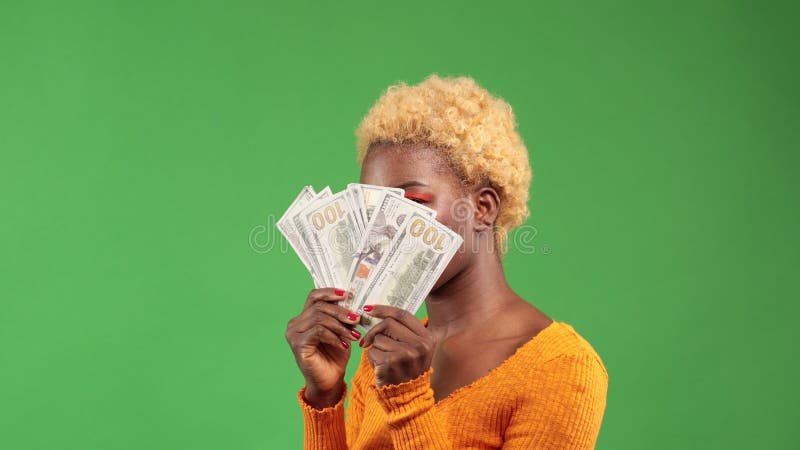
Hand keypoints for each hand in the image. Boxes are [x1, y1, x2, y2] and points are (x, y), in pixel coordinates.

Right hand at [285, 288, 361, 407]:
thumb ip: (341, 317)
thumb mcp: (341, 332)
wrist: (329, 382)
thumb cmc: (335, 357)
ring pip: (320, 318)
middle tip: (357, 320)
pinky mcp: (297, 344)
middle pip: (319, 306)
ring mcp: (294, 334)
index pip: (314, 296)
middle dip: (341, 312)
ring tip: (354, 335)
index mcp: (304, 317)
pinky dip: (334, 336)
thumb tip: (353, 300)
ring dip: (340, 326)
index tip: (347, 294)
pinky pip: (318, 332)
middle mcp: (295, 323)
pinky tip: (344, 344)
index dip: (330, 292)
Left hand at [359, 305, 435, 387]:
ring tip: (384, 361)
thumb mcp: (415, 349)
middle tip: (367, 340)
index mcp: (428, 338)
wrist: (407, 398)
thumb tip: (378, 311)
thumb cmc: (406, 370)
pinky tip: (381, 369)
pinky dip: (372, 359)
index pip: (403, 315)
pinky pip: (372, 352)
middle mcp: (420, 345)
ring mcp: (406, 354)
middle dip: (374, 331)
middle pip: (388, 323)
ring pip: (378, 339)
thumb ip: (404, 331)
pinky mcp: (391, 363)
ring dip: (375, 349)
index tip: (369, 309)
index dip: (384, 309)